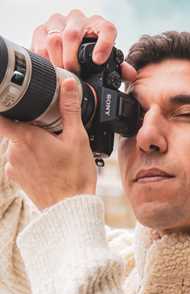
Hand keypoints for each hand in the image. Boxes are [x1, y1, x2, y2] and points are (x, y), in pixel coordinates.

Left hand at [0, 78, 96, 209]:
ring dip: (32, 142)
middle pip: (14, 128)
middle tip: (52, 131)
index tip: (11, 102)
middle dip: (31, 125)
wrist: (70, 207)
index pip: (0, 115)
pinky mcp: (17, 177)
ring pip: (18, 144)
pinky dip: (30, 156)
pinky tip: (49, 163)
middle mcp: (14, 152)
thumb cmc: (74, 175)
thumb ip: (70, 109)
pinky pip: (19, 159)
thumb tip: (67, 85)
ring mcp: (13, 166)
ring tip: (54, 150)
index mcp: (27, 137)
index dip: (3, 105)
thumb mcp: (77, 138)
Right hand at [31, 9, 136, 79]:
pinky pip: (40, 41)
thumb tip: (130, 74)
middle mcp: (79, 20)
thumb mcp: (106, 63)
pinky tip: (52, 68)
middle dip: (72, 59)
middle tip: (74, 75)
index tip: (98, 61)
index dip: (104, 44)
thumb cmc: (92, 57)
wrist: (69, 48)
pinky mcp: (43, 28)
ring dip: (57, 60)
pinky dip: (44, 57)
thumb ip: (119, 69)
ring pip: (54, 37)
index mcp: (100, 26)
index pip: (107, 30)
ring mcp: (59, 22)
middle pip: (73, 35)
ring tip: (63, 75)